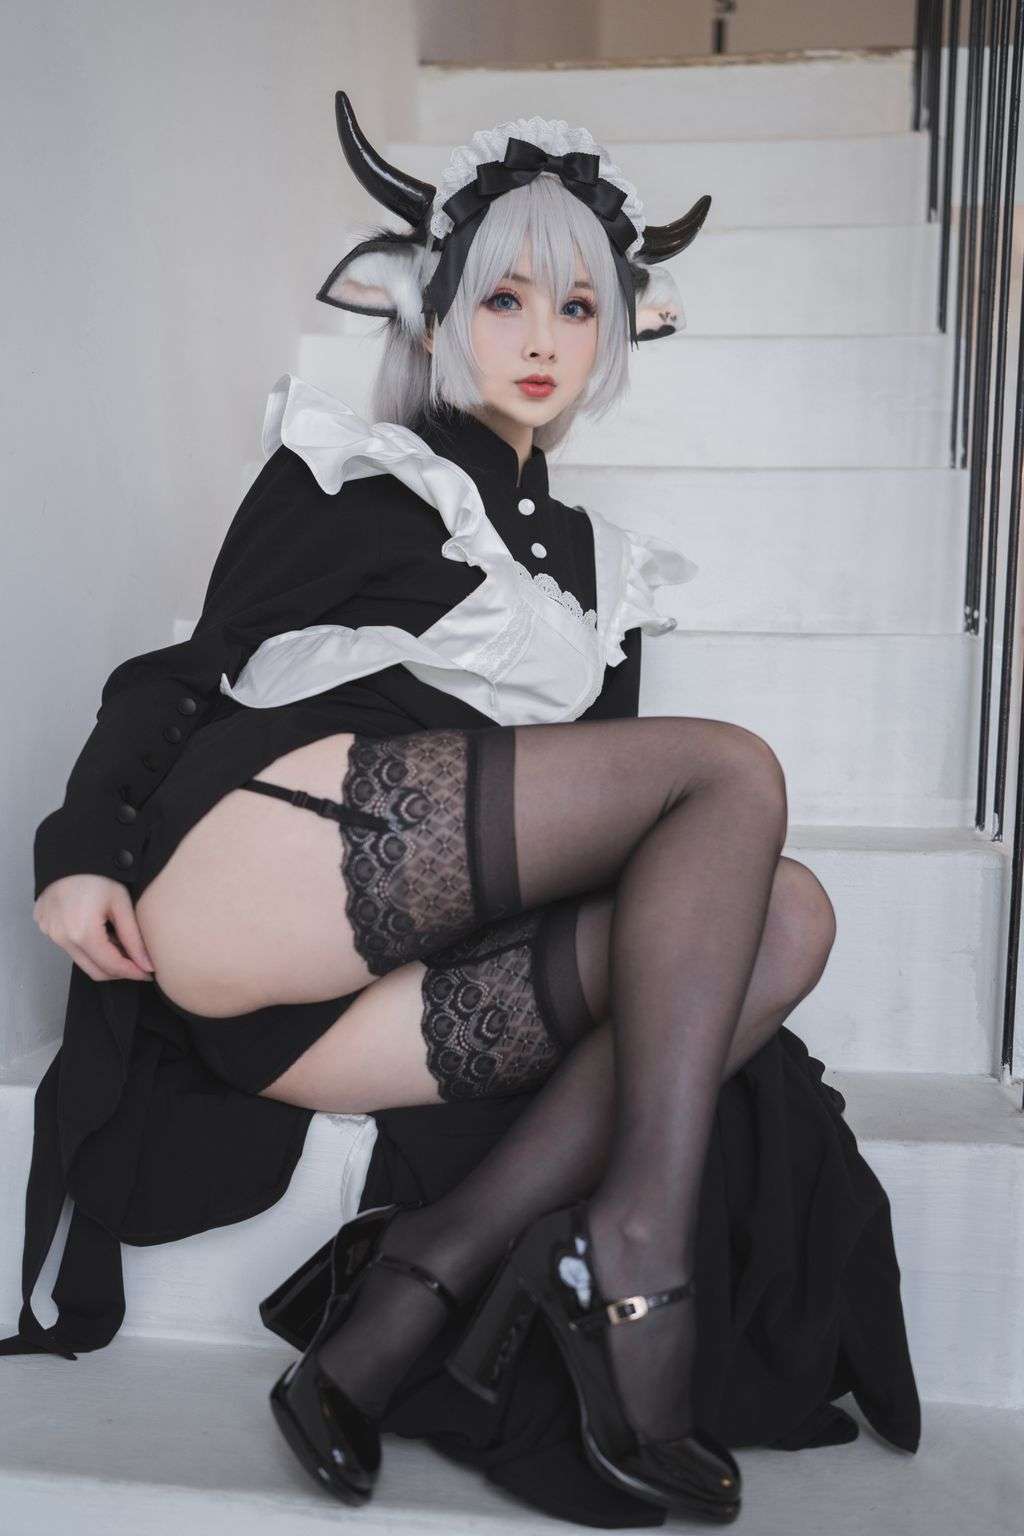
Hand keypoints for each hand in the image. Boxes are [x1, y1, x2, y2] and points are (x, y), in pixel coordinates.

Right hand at [33, 874, 155, 981]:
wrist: (71, 852)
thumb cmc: (99, 875)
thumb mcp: (122, 905)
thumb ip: (134, 939)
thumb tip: (148, 966)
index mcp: (82, 934)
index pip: (111, 967)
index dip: (133, 973)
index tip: (149, 973)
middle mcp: (62, 938)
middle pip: (95, 971)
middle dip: (119, 971)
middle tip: (138, 962)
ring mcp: (50, 933)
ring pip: (82, 961)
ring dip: (103, 958)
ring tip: (120, 941)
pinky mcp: (45, 927)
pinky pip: (69, 947)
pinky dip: (87, 947)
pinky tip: (101, 931)